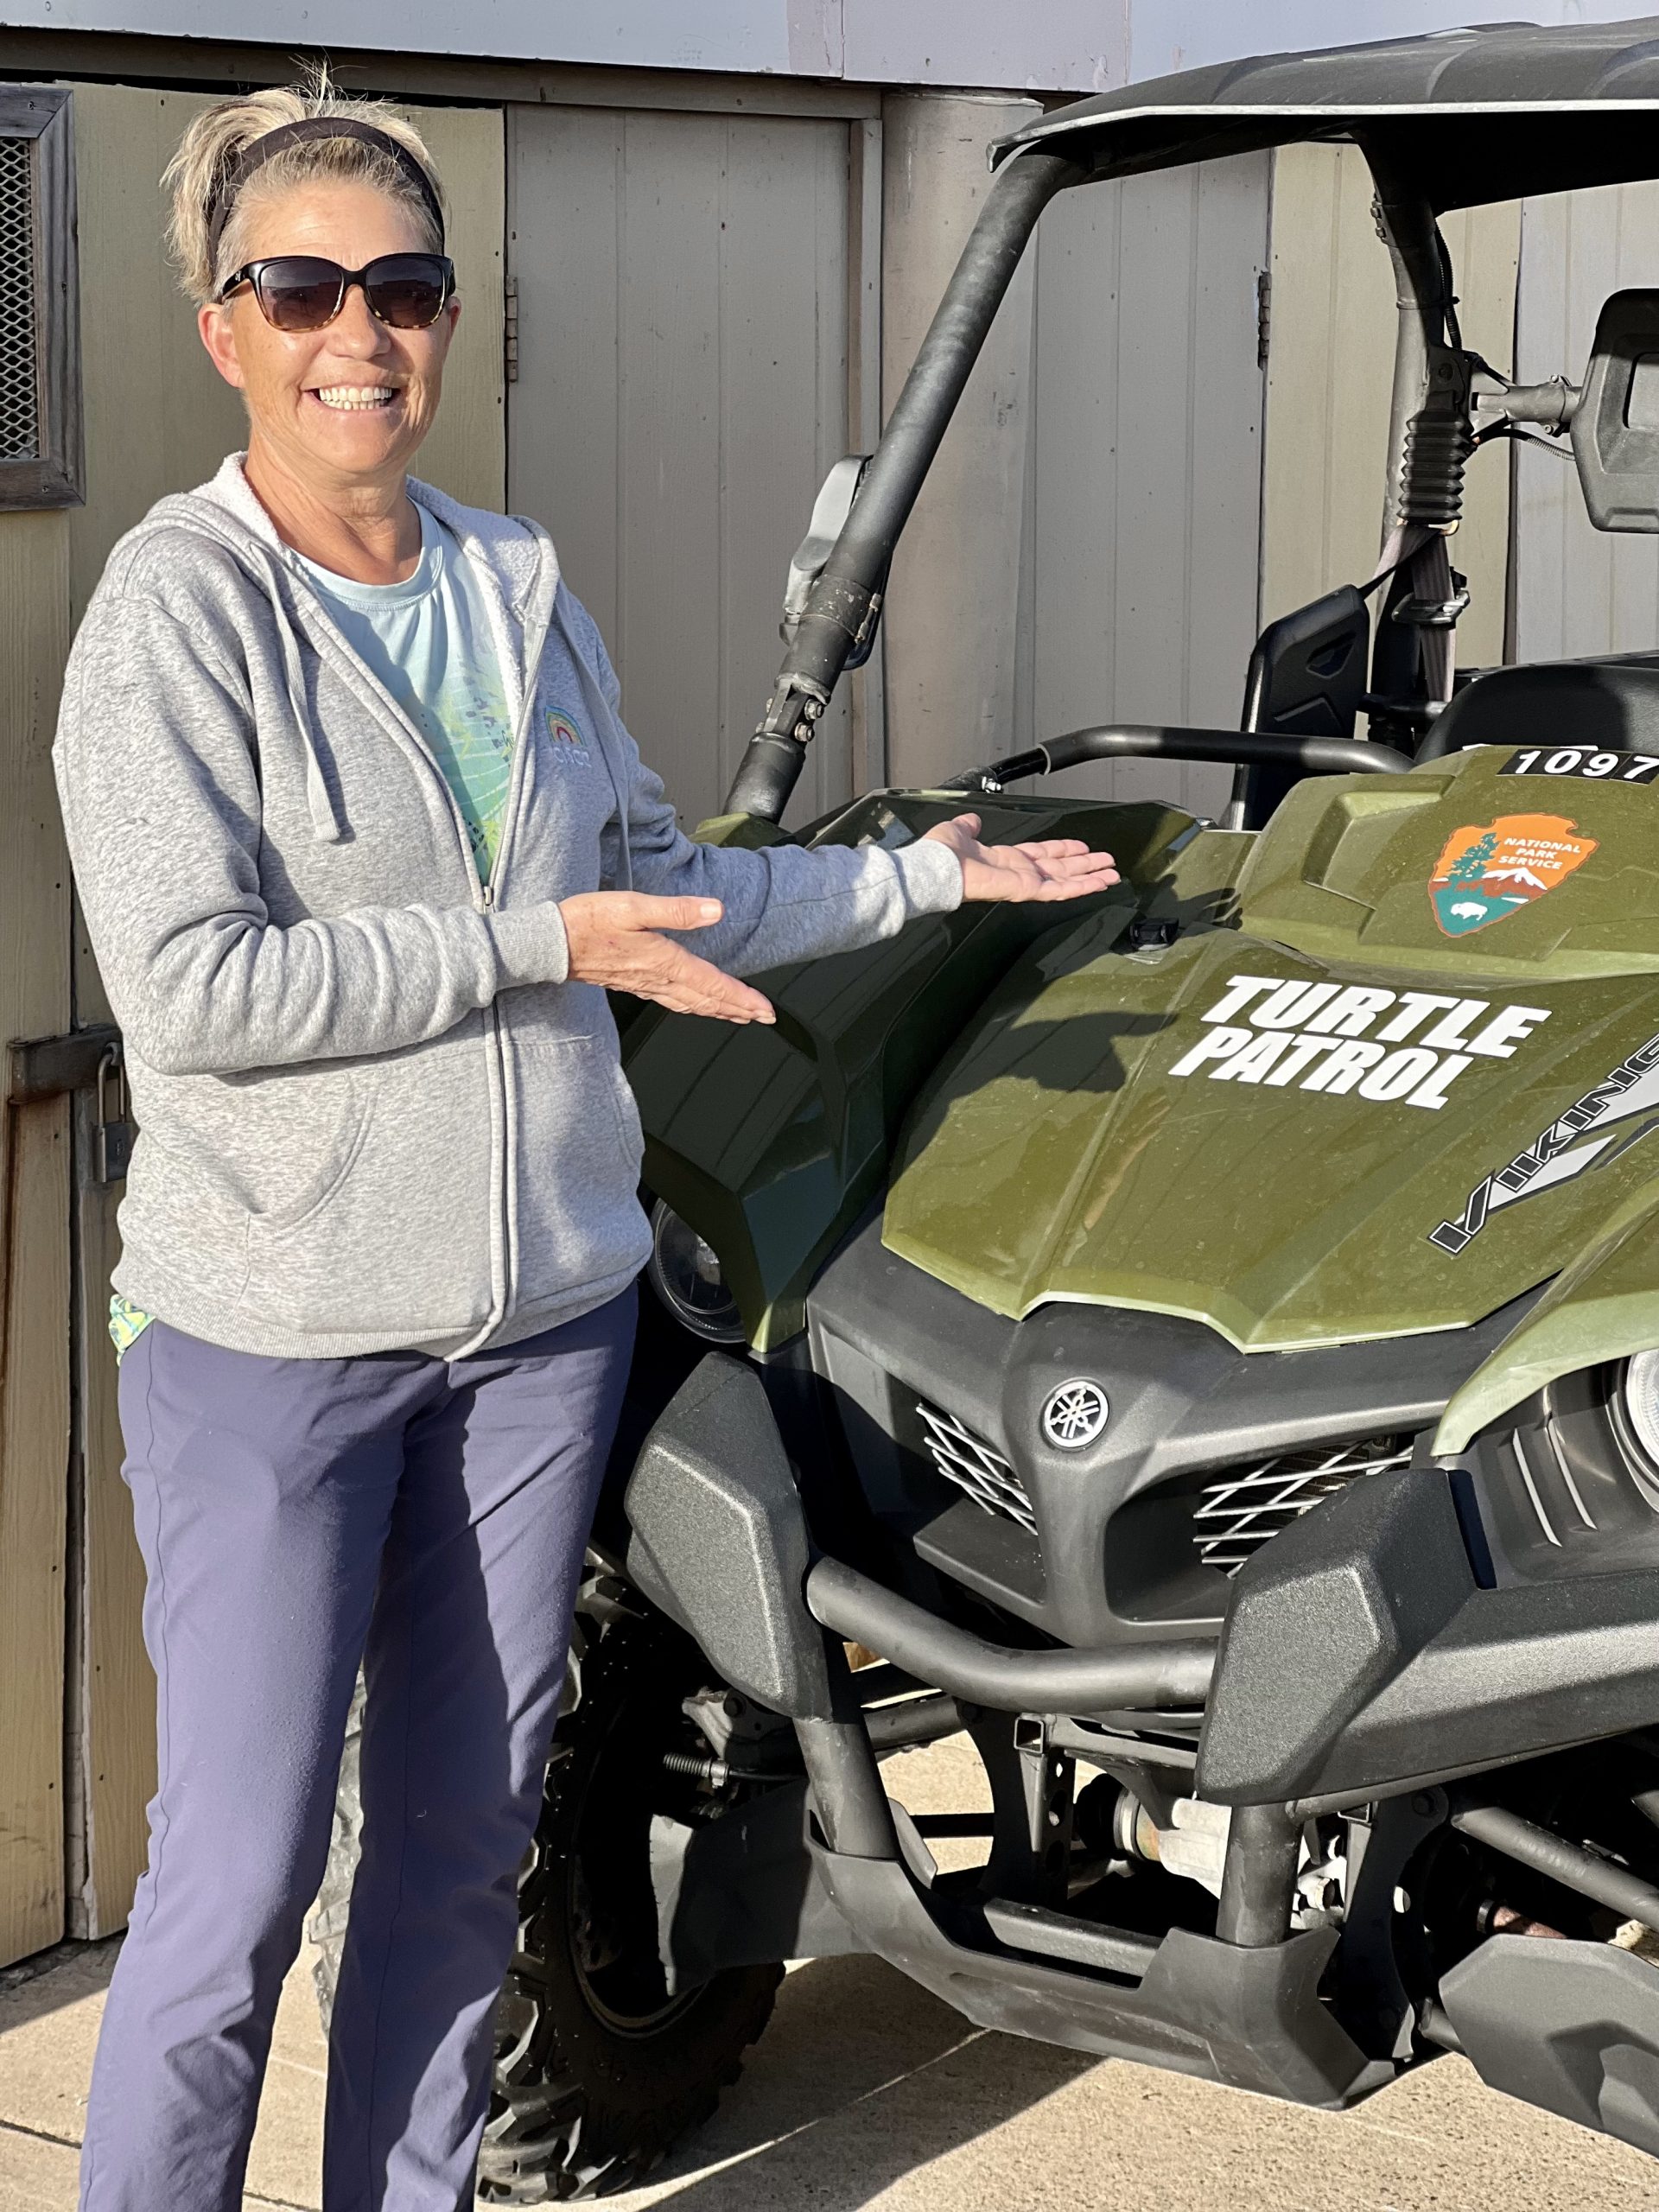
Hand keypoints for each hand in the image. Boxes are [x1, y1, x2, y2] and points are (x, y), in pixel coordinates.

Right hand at [558, 892, 773, 1023]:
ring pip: (691, 1004)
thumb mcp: (633, 907)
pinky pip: (673, 1001)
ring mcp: (646, 985)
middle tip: (763, 1018)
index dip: (742, 998)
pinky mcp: (634, 983)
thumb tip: (715, 910)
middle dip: (738, 1010)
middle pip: (707, 1000)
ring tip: (739, 1016)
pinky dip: (694, 1006)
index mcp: (664, 961)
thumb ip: (677, 910)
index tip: (765, 1008)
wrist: (550, 944)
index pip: (713, 985)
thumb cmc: (587, 922)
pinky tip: (696, 1005)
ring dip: (718, 1011)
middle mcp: (658, 979)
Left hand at [921, 813, 1120, 903]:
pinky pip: (1058, 889)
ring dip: (1090, 877)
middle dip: (1084, 866)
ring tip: (1112, 874)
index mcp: (1004, 859)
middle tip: (1107, 863)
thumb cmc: (940, 854)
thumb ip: (969, 826)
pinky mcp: (1026, 890)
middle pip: (1060, 868)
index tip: (1081, 848)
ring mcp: (1024, 883)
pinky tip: (1098, 883)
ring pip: (1065, 880)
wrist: (935, 869)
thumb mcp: (958, 831)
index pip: (1041, 855)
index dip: (1062, 850)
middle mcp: (1018, 872)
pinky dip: (1080, 887)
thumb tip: (972, 821)